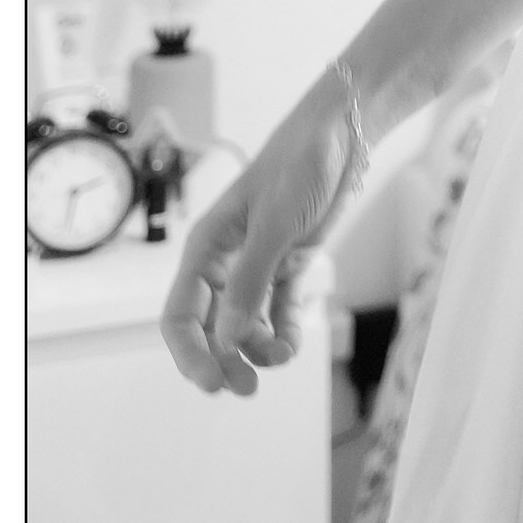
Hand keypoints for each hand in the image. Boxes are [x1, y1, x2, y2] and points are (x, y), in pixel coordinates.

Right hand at [160, 73, 356, 396]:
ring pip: (245, 325)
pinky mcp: (290, 263)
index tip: (212, 383)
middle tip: (246, 390)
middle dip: (224, 360)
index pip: (180, 315)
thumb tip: (227, 339)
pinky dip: (284, 331)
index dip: (189, 354)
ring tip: (283, 356)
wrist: (342, 132)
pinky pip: (279, 310)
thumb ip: (250, 282)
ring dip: (258, 349)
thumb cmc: (300, 166)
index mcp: (206, 249)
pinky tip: (293, 343)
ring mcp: (258, 264)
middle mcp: (226, 261)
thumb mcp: (273, 224)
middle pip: (210, 328)